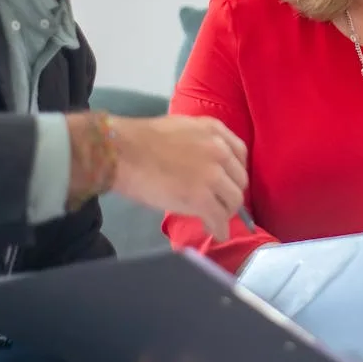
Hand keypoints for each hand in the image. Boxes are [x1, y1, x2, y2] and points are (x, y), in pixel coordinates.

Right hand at [112, 115, 248, 239]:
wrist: (122, 153)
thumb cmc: (140, 140)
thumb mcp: (180, 128)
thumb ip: (199, 142)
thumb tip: (203, 164)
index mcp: (214, 130)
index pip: (240, 154)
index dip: (235, 172)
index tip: (228, 182)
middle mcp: (219, 150)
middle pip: (239, 179)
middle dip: (230, 193)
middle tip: (220, 203)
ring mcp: (212, 175)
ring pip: (233, 200)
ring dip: (226, 212)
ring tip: (214, 219)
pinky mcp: (201, 198)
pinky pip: (219, 218)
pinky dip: (219, 229)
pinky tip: (215, 233)